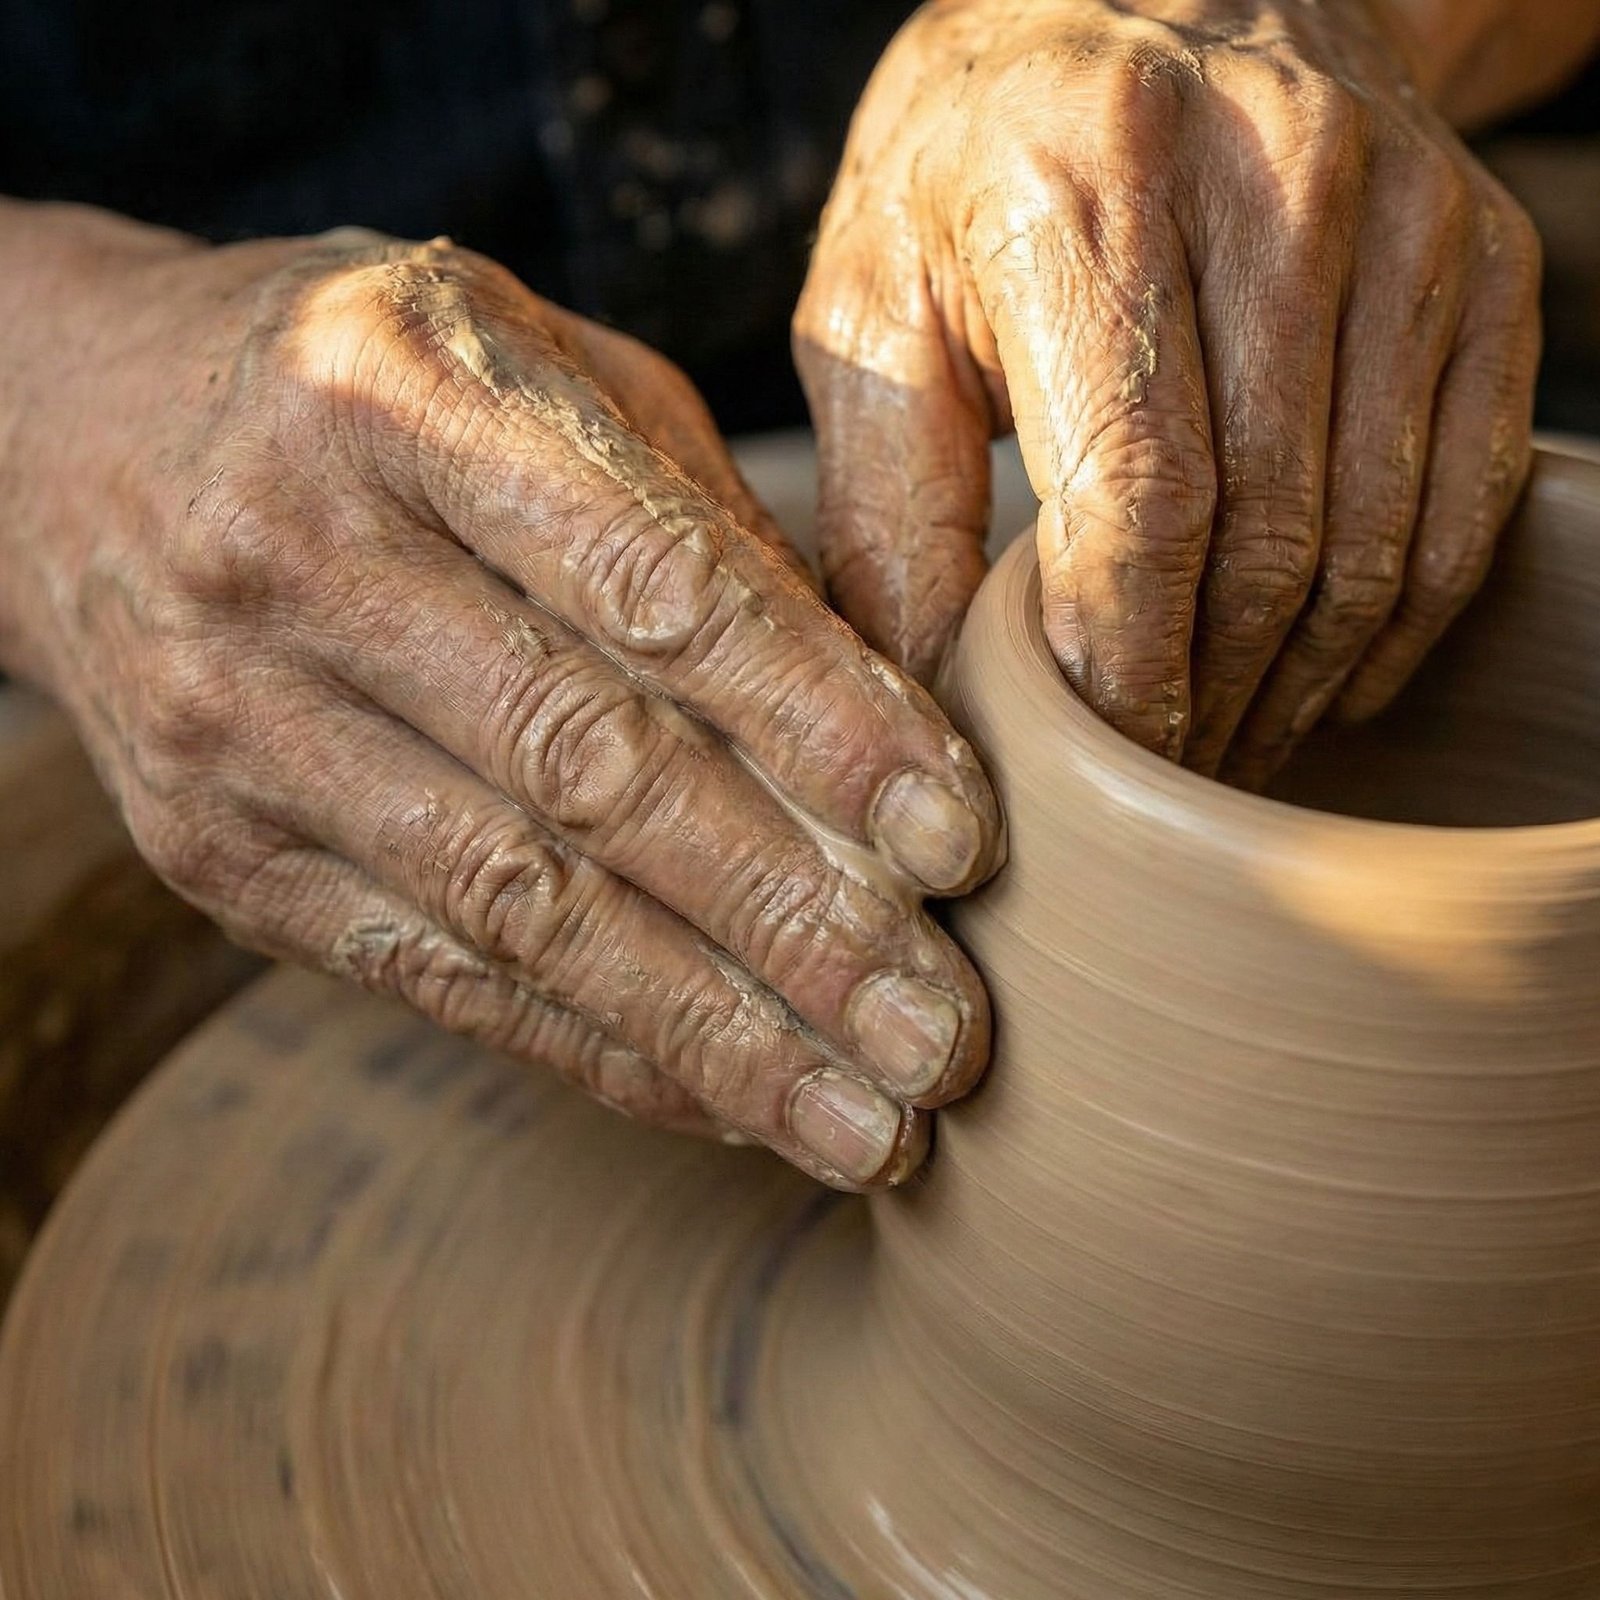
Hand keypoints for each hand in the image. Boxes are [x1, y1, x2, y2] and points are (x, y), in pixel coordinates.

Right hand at [0, 213, 1001, 1188]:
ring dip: (715, 1038)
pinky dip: (600, 1051)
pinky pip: (439, 977)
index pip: (654, 586)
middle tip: (946, 1038)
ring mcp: (239, 722)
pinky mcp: (220, 853)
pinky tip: (728, 1106)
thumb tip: (882, 721)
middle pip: (589, 772)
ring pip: (519, 912)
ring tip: (871, 1127)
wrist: (71, 434)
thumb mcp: (541, 366)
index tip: (962, 843)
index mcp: (406, 390)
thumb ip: (704, 522)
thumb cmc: (372, 381)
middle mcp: (300, 557)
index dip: (822, 724)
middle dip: (793, 925)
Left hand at [795, 0, 1541, 784]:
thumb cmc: (978, 167)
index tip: (1103, 763)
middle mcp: (1265, 178)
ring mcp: (1396, 214)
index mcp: (1079, 187)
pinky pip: (1466, 495)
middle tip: (1156, 781)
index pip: (1138, 497)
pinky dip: (1398, 622)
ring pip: (1375, 535)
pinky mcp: (1476, 254)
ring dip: (1299, 683)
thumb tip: (918, 709)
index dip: (1128, 669)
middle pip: (1266, 533)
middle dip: (1212, 700)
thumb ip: (882, 508)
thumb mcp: (873, 305)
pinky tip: (1322, 678)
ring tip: (1226, 749)